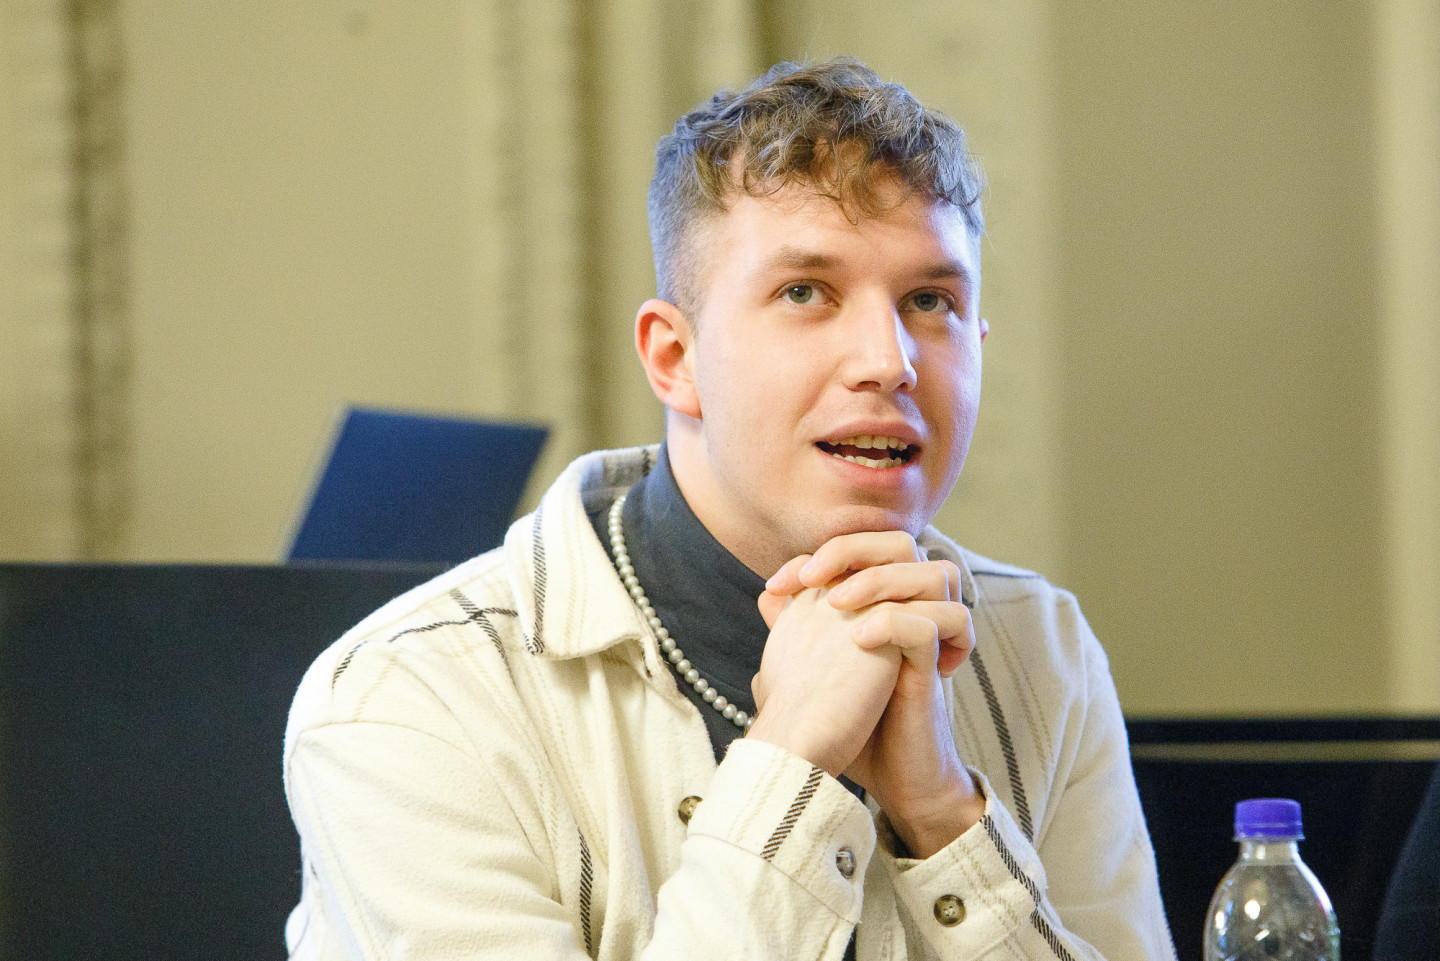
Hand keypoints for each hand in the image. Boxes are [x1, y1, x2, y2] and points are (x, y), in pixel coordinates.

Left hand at [762, 532, 984, 856]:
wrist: (889, 782)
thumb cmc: (856, 728)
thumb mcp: (816, 673)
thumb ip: (799, 632)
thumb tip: (767, 596)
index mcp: (886, 605)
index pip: (866, 546)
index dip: (823, 552)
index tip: (777, 585)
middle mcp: (913, 614)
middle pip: (905, 543)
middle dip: (855, 550)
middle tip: (812, 579)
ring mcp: (929, 640)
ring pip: (936, 573)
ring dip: (881, 580)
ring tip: (838, 606)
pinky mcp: (936, 670)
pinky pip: (940, 621)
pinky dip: (897, 621)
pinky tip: (858, 641)